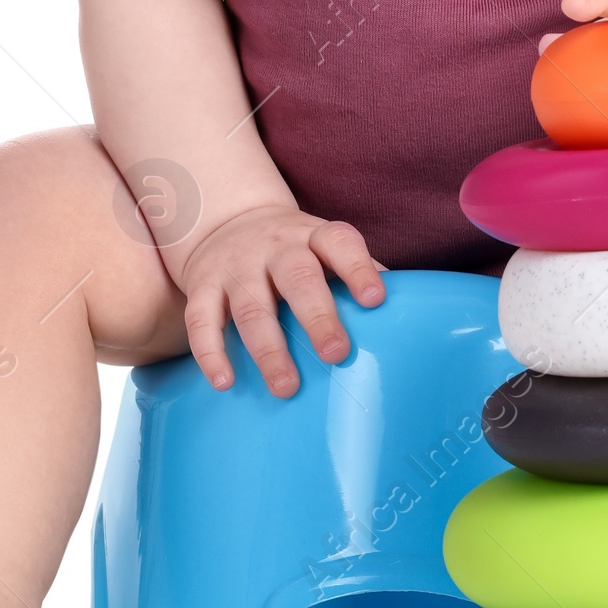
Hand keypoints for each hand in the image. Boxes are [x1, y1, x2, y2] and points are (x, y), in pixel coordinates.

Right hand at [173, 204, 385, 396]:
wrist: (226, 220)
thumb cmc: (294, 250)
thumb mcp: (324, 248)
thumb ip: (356, 275)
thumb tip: (406, 314)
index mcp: (314, 236)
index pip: (340, 244)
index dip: (358, 269)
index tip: (376, 300)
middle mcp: (275, 247)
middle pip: (297, 277)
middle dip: (316, 316)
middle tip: (335, 353)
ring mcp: (236, 265)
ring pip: (250, 305)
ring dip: (267, 348)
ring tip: (285, 386)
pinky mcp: (202, 284)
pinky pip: (201, 318)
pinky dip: (211, 352)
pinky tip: (226, 382)